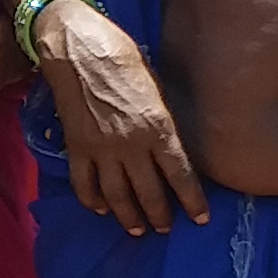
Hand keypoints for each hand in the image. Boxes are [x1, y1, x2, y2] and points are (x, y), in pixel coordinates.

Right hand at [32, 0, 207, 236]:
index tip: (200, 218)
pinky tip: (102, 209)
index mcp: (157, 127)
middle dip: (160, 216)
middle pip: (149, 194)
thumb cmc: (122, 56)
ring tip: (137, 230)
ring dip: (129, 218)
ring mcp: (101, 149)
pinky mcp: (76, 148)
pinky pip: (84, 185)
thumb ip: (162, 121)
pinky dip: (93, 201)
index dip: (192, 201)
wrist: (77, 47)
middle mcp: (131, 145)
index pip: (180, 175)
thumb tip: (167, 145)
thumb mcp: (155, 87)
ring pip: (117, 197)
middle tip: (166, 228)